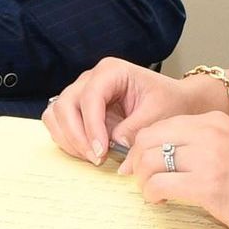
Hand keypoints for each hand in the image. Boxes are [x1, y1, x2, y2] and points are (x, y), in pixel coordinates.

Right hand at [42, 57, 214, 164]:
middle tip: (95, 157)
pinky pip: (58, 122)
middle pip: (65, 104)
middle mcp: (91, 78)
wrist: (173, 101)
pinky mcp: (77, 107)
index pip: (90, 97)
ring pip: (56, 113)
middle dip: (76, 135)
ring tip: (91, 156)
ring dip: (68, 138)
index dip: (91, 126)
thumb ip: (136, 129)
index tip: (101, 151)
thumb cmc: (168, 102)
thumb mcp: (159, 114)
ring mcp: (80, 91)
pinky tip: (87, 152)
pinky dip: (67, 139)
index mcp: (111, 71)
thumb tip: (114, 145)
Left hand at [119, 113, 228, 228]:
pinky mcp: (208, 186)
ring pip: (148, 161)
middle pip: (148, 139)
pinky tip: (161, 201)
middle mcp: (209, 133)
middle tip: (142, 179)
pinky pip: (159, 185)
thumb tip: (163, 152)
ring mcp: (208, 158)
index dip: (143, 146)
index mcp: (214, 120)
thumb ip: (201, 142)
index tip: (142, 163)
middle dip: (137, 161)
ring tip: (152, 191)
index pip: (159, 125)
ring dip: (143, 179)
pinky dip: (152, 194)